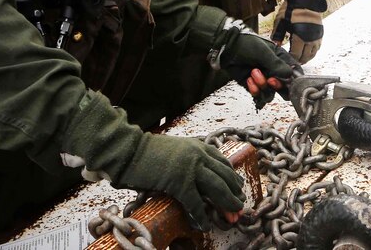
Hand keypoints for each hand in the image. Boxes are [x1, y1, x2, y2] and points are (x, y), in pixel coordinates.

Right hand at [64, 91, 243, 230]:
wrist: (129, 150)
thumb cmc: (148, 153)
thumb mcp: (176, 150)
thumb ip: (189, 159)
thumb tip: (200, 178)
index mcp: (198, 146)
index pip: (223, 162)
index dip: (233, 178)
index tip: (239, 188)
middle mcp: (198, 154)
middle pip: (224, 176)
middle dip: (234, 194)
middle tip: (240, 207)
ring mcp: (190, 167)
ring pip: (217, 188)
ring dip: (226, 204)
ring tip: (232, 216)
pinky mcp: (179, 182)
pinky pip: (196, 203)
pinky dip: (202, 216)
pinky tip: (205, 225)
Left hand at [211, 18, 300, 107]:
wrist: (227, 48)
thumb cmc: (246, 44)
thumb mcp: (263, 52)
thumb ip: (276, 64)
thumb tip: (290, 76)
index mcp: (281, 60)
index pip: (294, 72)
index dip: (294, 80)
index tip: (289, 82)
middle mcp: (274, 72)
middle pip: (285, 88)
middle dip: (278, 87)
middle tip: (270, 80)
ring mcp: (264, 80)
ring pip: (271, 94)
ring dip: (263, 86)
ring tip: (253, 73)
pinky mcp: (253, 86)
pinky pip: (259, 95)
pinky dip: (254, 90)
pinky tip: (248, 80)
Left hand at [271, 0, 326, 62]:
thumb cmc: (291, 9)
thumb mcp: (280, 22)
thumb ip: (277, 35)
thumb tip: (276, 45)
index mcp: (300, 37)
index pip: (296, 55)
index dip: (292, 60)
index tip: (287, 61)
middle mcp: (310, 39)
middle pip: (306, 56)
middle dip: (299, 61)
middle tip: (293, 62)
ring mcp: (317, 36)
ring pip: (313, 53)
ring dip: (307, 57)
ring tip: (301, 58)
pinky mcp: (320, 32)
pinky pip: (318, 46)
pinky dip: (313, 51)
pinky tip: (308, 50)